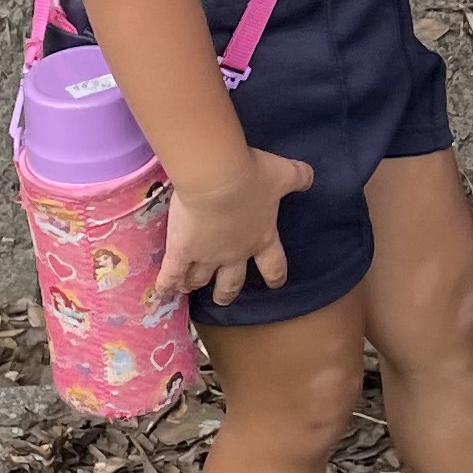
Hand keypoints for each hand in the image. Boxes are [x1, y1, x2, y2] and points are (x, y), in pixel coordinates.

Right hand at [167, 146, 312, 305]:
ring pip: (200, 278)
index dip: (275, 276)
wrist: (217, 178)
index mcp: (262, 238)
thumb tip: (311, 176)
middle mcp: (235, 254)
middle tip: (223, 298)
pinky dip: (166, 286)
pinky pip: (172, 274)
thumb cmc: (252, 176)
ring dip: (194, 285)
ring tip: (188, 289)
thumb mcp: (283, 173)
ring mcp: (206, 256)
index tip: (275, 284)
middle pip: (232, 281)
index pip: (273, 265)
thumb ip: (299, 177)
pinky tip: (161, 294)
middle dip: (227, 291)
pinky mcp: (182, 251)